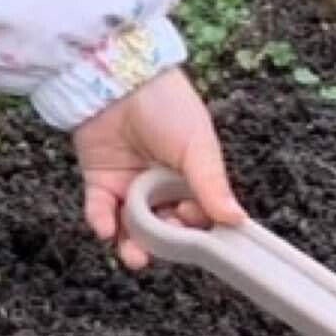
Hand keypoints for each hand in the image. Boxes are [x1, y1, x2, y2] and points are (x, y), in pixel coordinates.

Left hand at [70, 68, 247, 270]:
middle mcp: (161, 186)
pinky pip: (100, 211)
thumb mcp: (197, 144)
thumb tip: (236, 220)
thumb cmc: (166, 104)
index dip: (196, 227)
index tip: (193, 223)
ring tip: (136, 256)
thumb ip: (212, 184)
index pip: (198, 216)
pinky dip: (102, 223)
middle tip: (166, 240)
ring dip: (134, 245)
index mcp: (191, 177)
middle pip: (166, 228)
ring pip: (133, 228)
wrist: (118, 79)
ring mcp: (130, 185)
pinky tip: (108, 228)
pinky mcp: (99, 181)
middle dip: (166, 242)